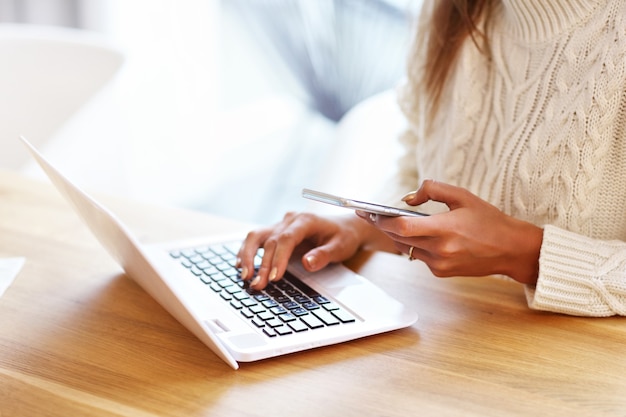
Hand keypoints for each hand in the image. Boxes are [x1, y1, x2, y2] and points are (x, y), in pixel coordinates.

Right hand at [237, 212, 386, 289]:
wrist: (345, 227)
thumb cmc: (344, 236)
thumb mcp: (341, 247)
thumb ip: (324, 255)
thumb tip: (308, 263)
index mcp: (306, 220)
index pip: (287, 238)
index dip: (278, 258)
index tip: (274, 277)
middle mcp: (290, 220)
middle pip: (270, 240)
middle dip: (262, 264)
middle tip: (257, 284)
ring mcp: (281, 225)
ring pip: (257, 236)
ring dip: (247, 256)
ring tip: (245, 276)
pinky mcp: (276, 232)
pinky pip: (257, 239)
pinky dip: (247, 252)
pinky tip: (241, 266)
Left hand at [359, 180, 543, 284]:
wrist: (511, 249)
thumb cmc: (488, 219)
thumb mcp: (463, 196)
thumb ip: (432, 190)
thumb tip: (406, 199)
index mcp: (445, 229)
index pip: (403, 227)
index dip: (382, 220)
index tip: (368, 211)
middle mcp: (441, 250)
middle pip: (399, 238)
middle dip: (382, 226)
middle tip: (368, 214)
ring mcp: (440, 265)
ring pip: (406, 248)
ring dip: (395, 235)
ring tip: (383, 221)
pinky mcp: (441, 273)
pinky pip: (418, 257)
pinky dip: (413, 245)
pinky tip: (412, 234)